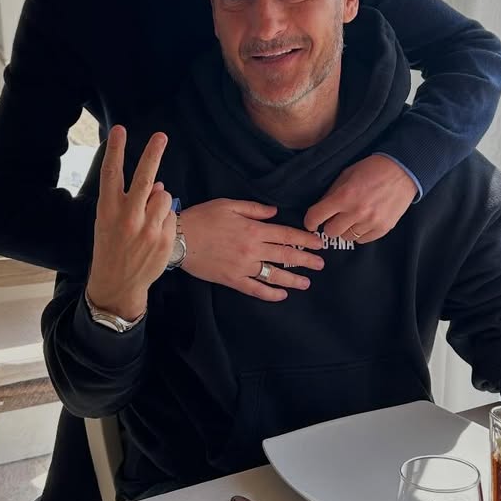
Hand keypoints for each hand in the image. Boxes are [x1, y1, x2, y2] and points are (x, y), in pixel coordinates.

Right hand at [85, 126, 174, 321]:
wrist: (117, 283)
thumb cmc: (111, 247)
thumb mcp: (109, 222)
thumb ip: (129, 201)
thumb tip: (158, 183)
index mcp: (108, 210)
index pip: (112, 173)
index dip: (116, 150)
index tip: (120, 130)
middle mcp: (128, 217)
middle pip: (145, 178)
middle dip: (153, 154)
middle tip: (161, 136)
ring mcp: (147, 229)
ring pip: (164, 196)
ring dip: (160, 200)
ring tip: (148, 217)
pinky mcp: (164, 239)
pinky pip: (171, 216)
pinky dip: (165, 219)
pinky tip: (154, 233)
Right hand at [180, 200, 324, 300]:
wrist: (179, 239)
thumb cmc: (203, 217)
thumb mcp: (229, 205)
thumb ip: (254, 209)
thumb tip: (275, 212)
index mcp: (253, 230)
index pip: (286, 235)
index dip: (305, 240)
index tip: (319, 244)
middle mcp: (252, 249)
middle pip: (285, 255)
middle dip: (306, 260)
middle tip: (321, 264)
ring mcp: (243, 267)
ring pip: (274, 274)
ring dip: (293, 279)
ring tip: (307, 283)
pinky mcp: (232, 279)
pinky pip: (255, 289)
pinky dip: (270, 293)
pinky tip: (281, 295)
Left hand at [304, 154, 415, 242]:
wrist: (403, 171)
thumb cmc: (373, 169)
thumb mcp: (346, 175)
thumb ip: (332, 193)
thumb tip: (320, 208)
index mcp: (344, 196)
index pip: (317, 217)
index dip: (310, 221)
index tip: (311, 222)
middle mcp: (357, 212)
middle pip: (331, 232)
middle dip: (329, 225)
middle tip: (334, 218)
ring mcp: (371, 222)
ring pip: (347, 237)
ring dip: (346, 229)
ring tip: (352, 217)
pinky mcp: (383, 228)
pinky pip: (363, 240)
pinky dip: (360, 233)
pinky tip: (363, 221)